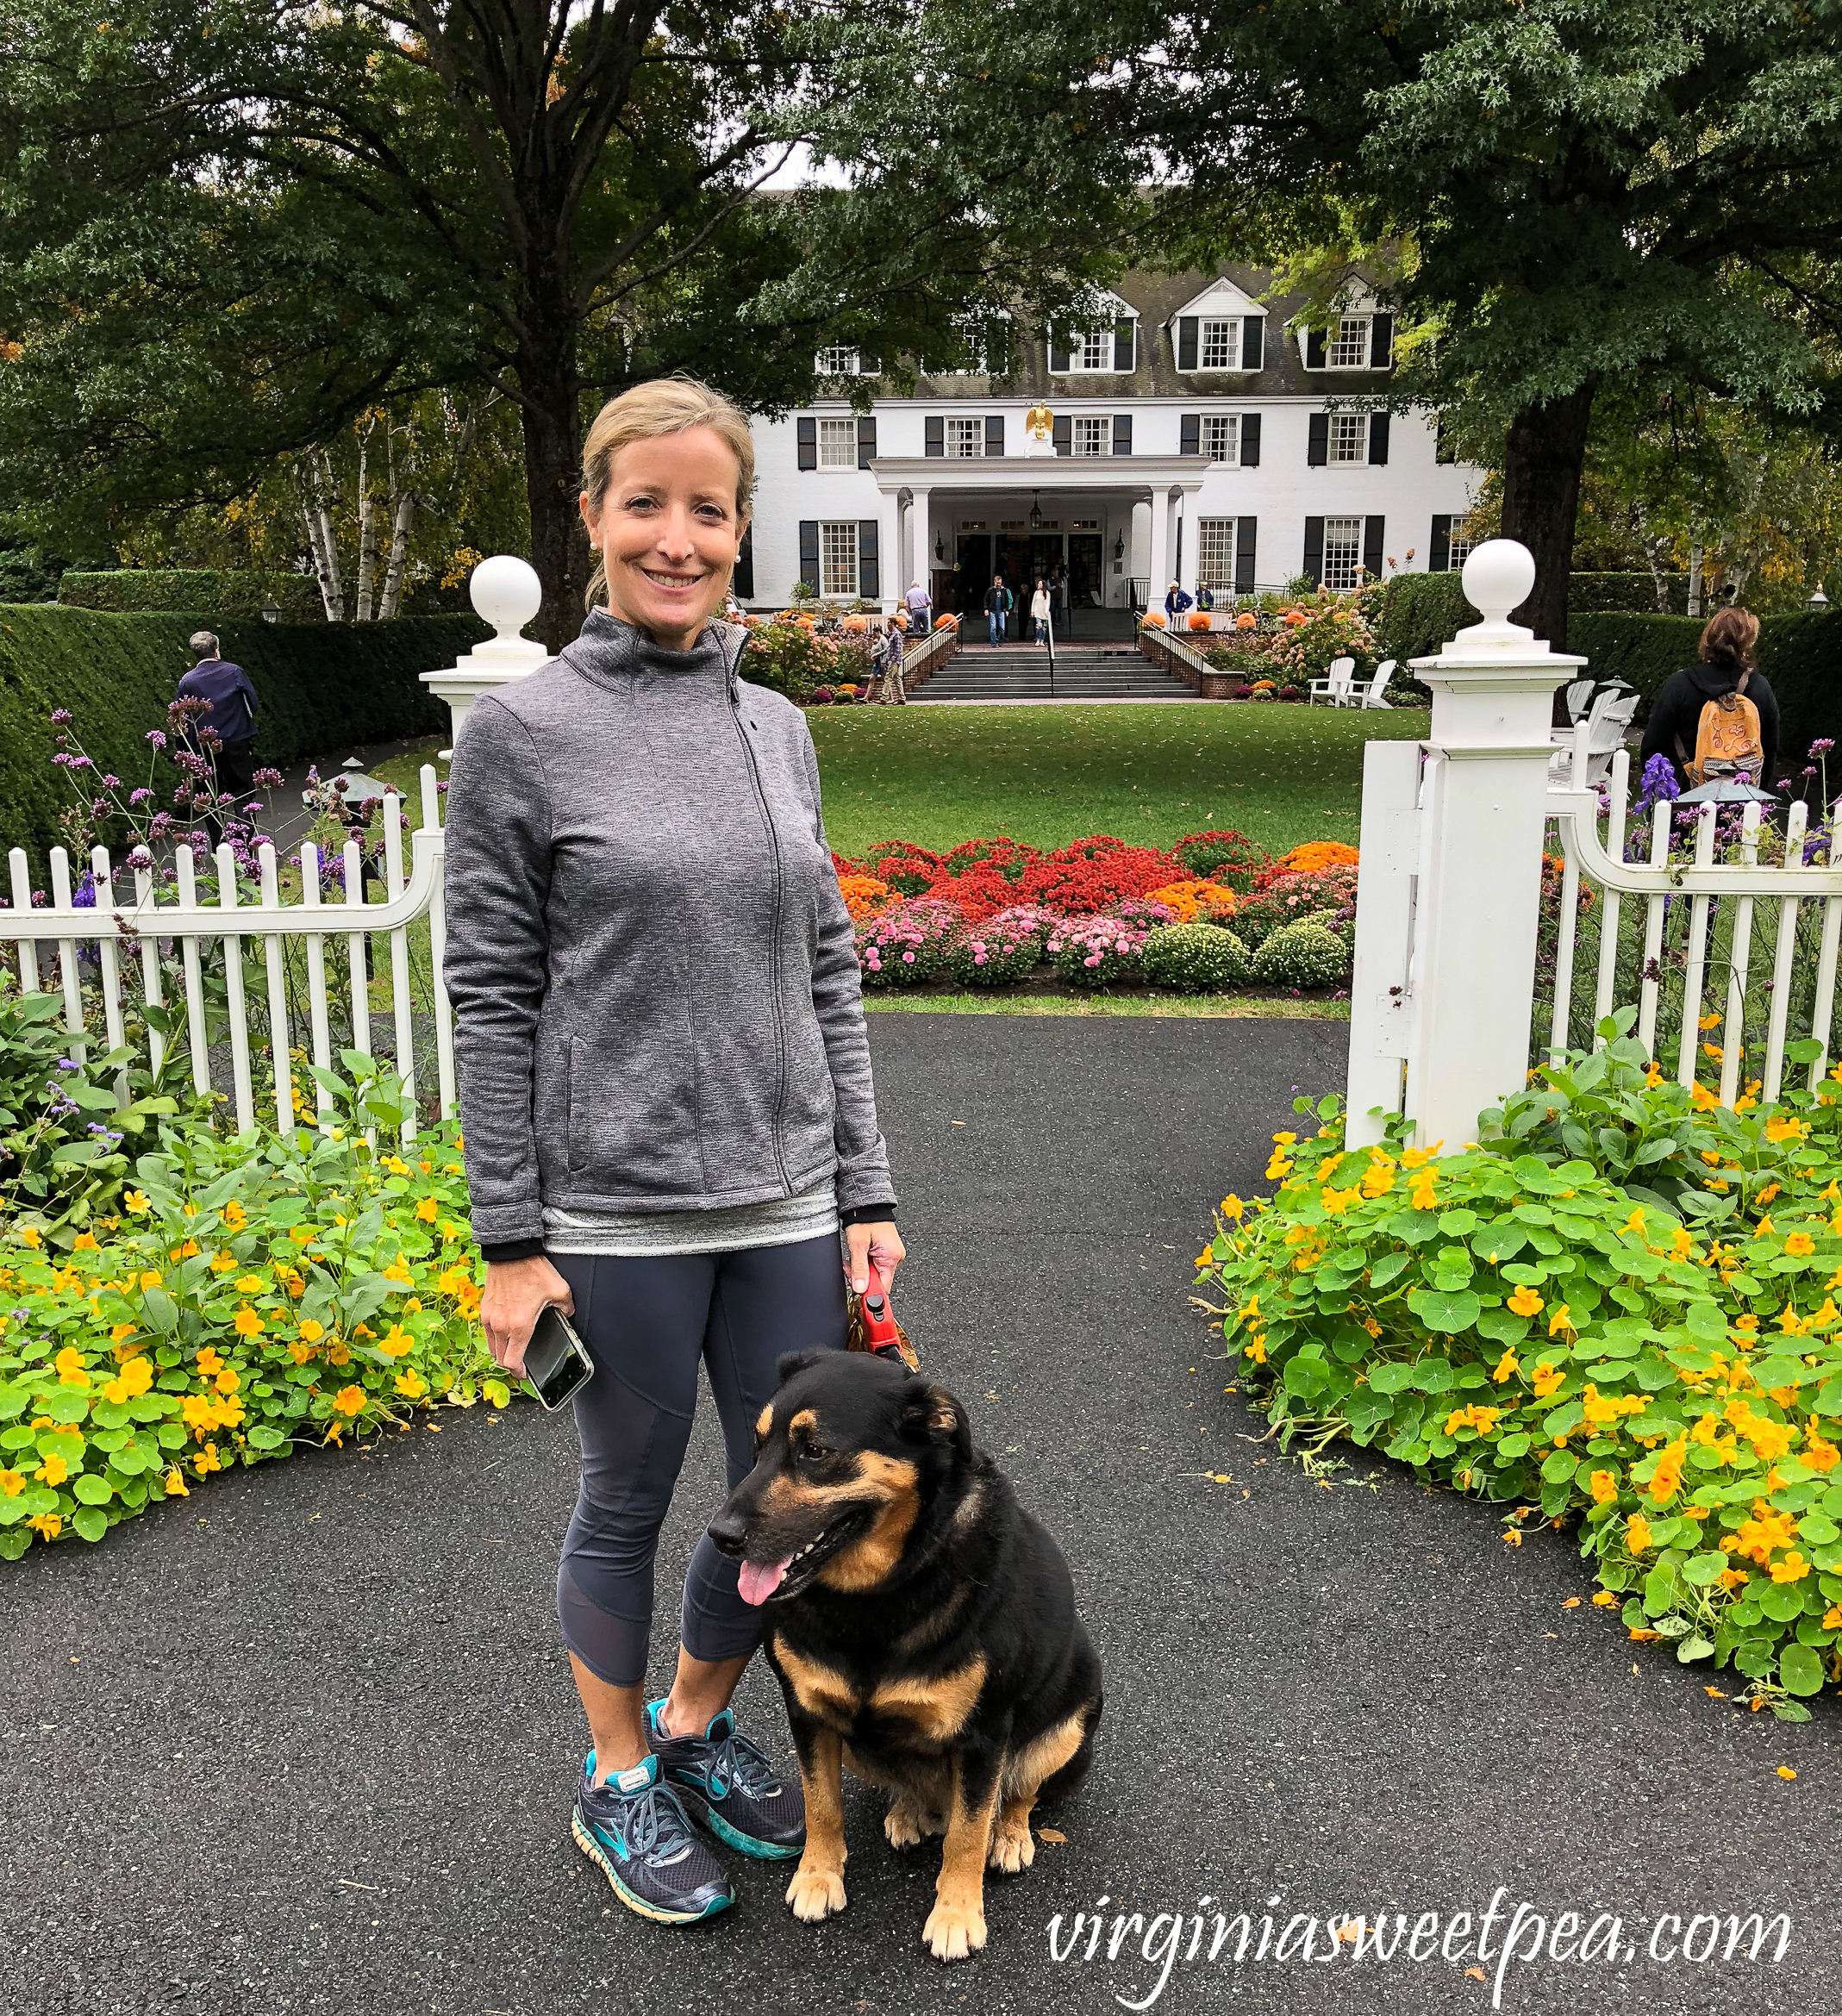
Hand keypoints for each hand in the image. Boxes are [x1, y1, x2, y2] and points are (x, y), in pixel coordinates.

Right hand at [481, 1254, 573, 1378]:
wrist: (511, 1251)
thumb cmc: (533, 1270)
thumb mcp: (560, 1290)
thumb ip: (567, 1309)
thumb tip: (567, 1315)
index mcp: (520, 1326)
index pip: (512, 1362)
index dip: (519, 1373)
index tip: (526, 1374)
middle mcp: (501, 1326)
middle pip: (500, 1358)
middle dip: (511, 1364)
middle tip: (522, 1364)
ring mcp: (489, 1318)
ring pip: (492, 1346)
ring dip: (502, 1351)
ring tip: (514, 1349)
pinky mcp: (484, 1309)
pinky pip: (487, 1332)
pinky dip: (495, 1337)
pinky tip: (507, 1331)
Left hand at [844, 1220, 903, 1297]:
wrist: (867, 1205)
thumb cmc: (864, 1219)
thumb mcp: (857, 1244)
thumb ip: (859, 1268)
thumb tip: (860, 1288)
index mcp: (891, 1256)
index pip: (883, 1287)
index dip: (870, 1292)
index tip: (858, 1292)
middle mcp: (895, 1257)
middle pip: (877, 1281)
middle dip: (861, 1278)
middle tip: (850, 1267)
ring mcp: (891, 1254)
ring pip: (874, 1273)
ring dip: (861, 1270)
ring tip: (853, 1258)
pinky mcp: (886, 1251)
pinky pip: (875, 1265)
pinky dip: (864, 1263)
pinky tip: (859, 1255)